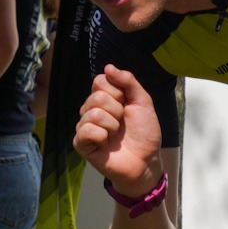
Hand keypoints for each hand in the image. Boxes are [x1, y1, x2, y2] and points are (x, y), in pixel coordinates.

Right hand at [73, 65, 162, 194]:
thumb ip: (128, 81)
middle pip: (97, 96)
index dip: (117, 91)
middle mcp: (92, 110)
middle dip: (117, 110)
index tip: (126, 104)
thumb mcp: (143, 102)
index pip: (100, 80)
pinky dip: (102, 136)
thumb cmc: (144, 133)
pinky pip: (86, 130)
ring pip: (93, 113)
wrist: (146, 161)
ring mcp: (85, 126)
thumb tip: (108, 66)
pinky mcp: (81, 144)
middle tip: (122, 123)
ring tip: (116, 135)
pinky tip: (106, 143)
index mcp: (105, 98)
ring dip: (112, 125)